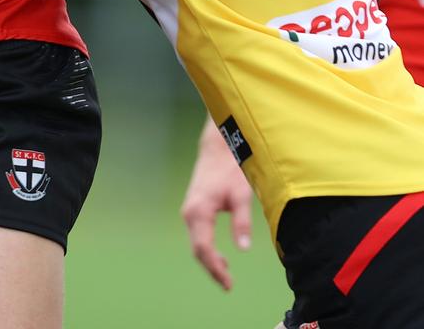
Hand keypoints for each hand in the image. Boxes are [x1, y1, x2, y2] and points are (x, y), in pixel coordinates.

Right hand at [181, 117, 252, 289]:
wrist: (217, 148)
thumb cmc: (230, 169)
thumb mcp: (240, 195)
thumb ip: (241, 221)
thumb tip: (243, 248)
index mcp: (198, 212)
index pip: (203, 249)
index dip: (214, 268)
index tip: (228, 283)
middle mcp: (189, 213)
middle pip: (197, 249)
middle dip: (211, 268)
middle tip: (228, 284)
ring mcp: (189, 211)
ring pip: (196, 243)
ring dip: (209, 260)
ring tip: (226, 274)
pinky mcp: (193, 208)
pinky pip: (197, 235)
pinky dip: (207, 249)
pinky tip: (221, 257)